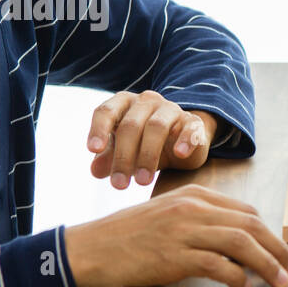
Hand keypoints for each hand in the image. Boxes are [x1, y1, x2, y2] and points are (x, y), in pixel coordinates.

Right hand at [63, 184, 287, 286]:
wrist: (92, 249)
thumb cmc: (131, 236)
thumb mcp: (169, 214)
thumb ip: (201, 220)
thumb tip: (239, 240)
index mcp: (195, 195)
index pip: (246, 211)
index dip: (270, 233)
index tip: (282, 252)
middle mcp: (193, 208)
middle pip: (251, 225)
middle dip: (278, 249)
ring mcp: (184, 230)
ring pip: (242, 243)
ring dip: (267, 265)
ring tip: (278, 282)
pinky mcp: (176, 255)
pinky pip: (219, 265)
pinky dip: (238, 278)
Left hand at [86, 90, 218, 188]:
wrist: (180, 143)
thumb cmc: (143, 144)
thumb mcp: (123, 151)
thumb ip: (108, 158)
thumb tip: (95, 171)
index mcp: (124, 103)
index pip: (106, 112)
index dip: (99, 129)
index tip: (93, 149)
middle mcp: (147, 101)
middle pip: (131, 125)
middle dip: (123, 156)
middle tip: (119, 185)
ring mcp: (171, 109)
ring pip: (156, 127)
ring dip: (148, 155)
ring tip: (142, 182)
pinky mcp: (193, 122)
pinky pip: (189, 128)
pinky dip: (185, 140)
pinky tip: (179, 155)